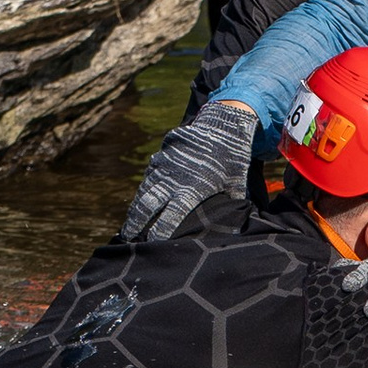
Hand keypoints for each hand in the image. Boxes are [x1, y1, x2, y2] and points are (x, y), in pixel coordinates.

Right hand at [121, 99, 258, 243]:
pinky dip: (142, 192)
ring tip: (129, 225)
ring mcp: (163, 167)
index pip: (170, 217)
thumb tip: (239, 229)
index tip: (153, 242)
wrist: (220, 124)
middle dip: (135, 223)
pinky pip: (148, 179)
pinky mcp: (160, 157)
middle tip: (128, 237)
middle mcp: (172, 180)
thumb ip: (232, 205)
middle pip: (146, 206)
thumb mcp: (236, 183)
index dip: (160, 231)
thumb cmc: (232, 157)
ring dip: (134, 209)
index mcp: (191, 190)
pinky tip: (139, 203)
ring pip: (143, 192)